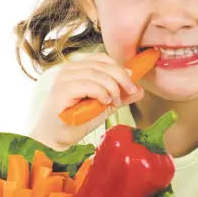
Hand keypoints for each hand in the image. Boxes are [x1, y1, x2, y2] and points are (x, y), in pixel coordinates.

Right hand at [29, 53, 144, 149]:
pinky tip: (104, 102)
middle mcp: (69, 69)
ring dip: (112, 88)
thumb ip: (120, 96)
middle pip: (102, 65)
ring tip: (114, 102)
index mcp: (77, 68)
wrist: (57, 138)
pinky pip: (89, 85)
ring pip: (97, 74)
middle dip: (120, 77)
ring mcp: (64, 79)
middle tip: (130, 91)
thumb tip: (140, 90)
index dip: (119, 67)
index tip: (131, 81)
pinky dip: (101, 93)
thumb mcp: (103, 106)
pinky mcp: (62, 90)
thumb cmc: (76, 120)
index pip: (101, 58)